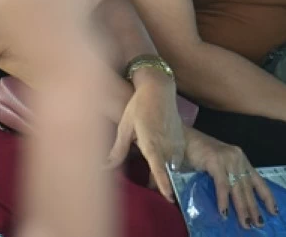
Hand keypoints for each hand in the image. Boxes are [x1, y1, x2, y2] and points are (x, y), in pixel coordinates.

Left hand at [108, 75, 185, 201]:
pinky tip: (166, 166)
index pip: (159, 167)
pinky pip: (178, 159)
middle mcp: (167, 144)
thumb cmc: (138, 106)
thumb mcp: (125, 127)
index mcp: (152, 142)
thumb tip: (104, 167)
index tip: (169, 195)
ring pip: (174, 167)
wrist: (158, 89)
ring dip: (169, 176)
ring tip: (163, 186)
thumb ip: (117, 151)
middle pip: (168, 172)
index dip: (164, 182)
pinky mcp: (182, 140)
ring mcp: (176, 142)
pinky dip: (172, 165)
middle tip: (161, 197)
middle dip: (165, 185)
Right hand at [182, 128, 276, 228]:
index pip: (259, 181)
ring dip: (242, 208)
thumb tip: (236, 203)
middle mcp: (238, 159)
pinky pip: (222, 185)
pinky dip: (223, 200)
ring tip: (246, 223)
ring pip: (237, 188)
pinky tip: (224, 213)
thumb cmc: (201, 154)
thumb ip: (230, 179)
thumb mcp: (222, 166)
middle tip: (259, 224)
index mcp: (242, 160)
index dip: (267, 197)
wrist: (184, 138)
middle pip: (248, 188)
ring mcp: (227, 159)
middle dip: (254, 208)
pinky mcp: (215, 161)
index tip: (274, 211)